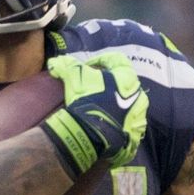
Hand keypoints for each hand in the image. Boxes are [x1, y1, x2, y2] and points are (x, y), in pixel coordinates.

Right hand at [43, 51, 148, 173]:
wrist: (91, 135)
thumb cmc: (87, 100)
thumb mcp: (74, 78)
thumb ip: (66, 65)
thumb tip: (55, 62)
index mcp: (127, 77)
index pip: (115, 60)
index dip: (100, 60)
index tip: (87, 66)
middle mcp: (139, 95)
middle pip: (125, 83)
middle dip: (111, 84)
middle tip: (94, 88)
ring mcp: (139, 117)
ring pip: (129, 105)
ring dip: (117, 104)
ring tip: (101, 108)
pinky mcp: (135, 134)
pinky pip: (128, 126)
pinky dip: (118, 124)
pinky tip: (106, 125)